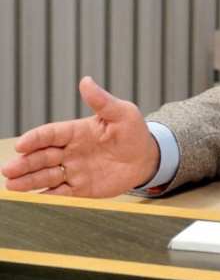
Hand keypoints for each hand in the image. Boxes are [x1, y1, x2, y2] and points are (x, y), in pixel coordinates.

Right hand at [1, 76, 159, 196]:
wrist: (146, 158)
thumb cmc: (134, 132)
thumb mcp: (122, 113)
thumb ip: (102, 101)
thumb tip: (86, 81)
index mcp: (76, 131)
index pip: (50, 134)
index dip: (35, 139)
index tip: (21, 144)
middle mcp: (70, 151)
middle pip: (41, 156)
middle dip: (24, 163)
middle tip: (8, 169)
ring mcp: (73, 170)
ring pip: (46, 175)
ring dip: (29, 180)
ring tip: (12, 185)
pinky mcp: (80, 188)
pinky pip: (61, 193)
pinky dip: (48, 196)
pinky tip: (34, 198)